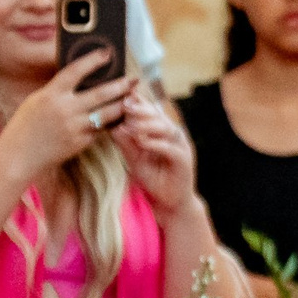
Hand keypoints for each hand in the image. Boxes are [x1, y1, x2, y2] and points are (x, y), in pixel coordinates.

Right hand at [0, 52, 135, 180]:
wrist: (19, 155)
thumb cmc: (26, 124)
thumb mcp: (38, 100)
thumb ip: (58, 91)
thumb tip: (81, 79)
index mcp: (51, 94)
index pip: (75, 71)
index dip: (93, 60)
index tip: (107, 53)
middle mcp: (65, 109)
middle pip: (101, 93)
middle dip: (121, 85)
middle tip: (134, 79)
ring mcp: (75, 127)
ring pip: (108, 113)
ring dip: (123, 105)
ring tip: (133, 97)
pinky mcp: (81, 142)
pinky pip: (100, 129)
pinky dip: (110, 122)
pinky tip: (121, 116)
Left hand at [109, 87, 198, 212]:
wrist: (169, 202)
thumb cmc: (153, 178)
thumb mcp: (134, 158)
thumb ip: (126, 142)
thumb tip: (113, 125)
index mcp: (162, 131)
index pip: (151, 111)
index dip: (138, 102)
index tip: (121, 95)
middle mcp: (174, 135)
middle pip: (159, 115)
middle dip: (142, 109)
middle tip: (125, 105)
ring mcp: (181, 146)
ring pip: (165, 128)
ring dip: (147, 125)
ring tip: (130, 125)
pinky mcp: (184, 160)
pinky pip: (170, 148)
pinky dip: (155, 143)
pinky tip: (141, 142)